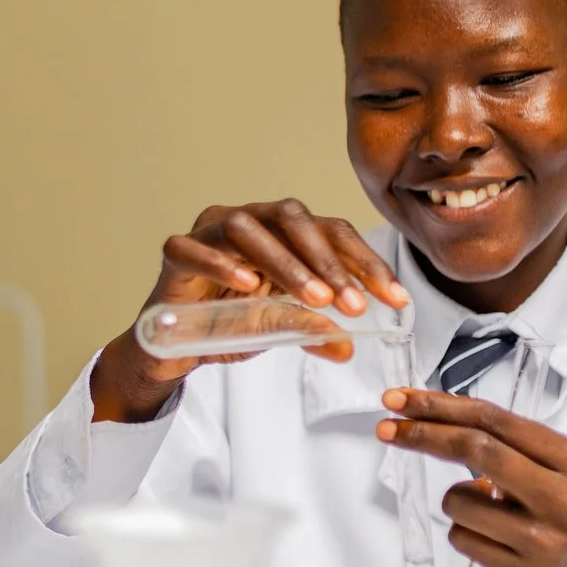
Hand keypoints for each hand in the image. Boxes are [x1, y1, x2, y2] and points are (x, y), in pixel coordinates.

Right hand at [90, 199, 408, 422]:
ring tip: (312, 299)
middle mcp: (247, 221)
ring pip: (247, 227)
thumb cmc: (225, 324)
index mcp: (280, 233)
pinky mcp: (175, 253)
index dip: (365, 263)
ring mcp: (207, 232)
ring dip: (285, 262)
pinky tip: (248, 285)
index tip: (394, 299)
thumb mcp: (278, 329)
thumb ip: (311, 330)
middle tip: (351, 303)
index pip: (330, 232)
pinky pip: (193, 248)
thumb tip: (347, 345)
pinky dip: (221, 264)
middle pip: (292, 218)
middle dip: (329, 261)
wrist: (172, 348)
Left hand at [376, 389, 566, 566]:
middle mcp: (560, 496)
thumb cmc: (556, 502)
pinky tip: (491, 537)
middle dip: (423, 435)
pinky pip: (460, 538)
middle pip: (476, 449)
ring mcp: (542, 537)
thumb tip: (426, 412)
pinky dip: (462, 531)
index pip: (494, 420)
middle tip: (387, 429)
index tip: (399, 400)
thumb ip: (499, 437)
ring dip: (454, 500)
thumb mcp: (548, 461)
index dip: (440, 406)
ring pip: (458, 503)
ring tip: (485, 509)